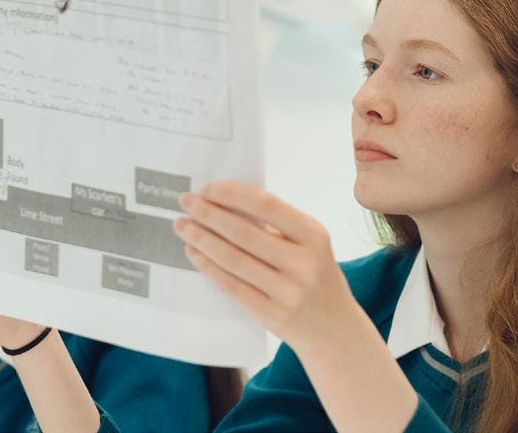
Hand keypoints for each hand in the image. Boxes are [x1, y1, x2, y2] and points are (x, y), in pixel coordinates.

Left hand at [172, 182, 356, 346]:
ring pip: (234, 260)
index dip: (233, 194)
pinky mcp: (273, 316)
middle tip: (186, 202)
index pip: (267, 206)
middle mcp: (305, 264)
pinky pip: (233, 286)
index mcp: (315, 236)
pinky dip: (210, 267)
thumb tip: (227, 202)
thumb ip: (278, 226)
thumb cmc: (316, 277)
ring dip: (202, 240)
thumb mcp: (311, 246)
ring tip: (183, 226)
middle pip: (245, 233)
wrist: (334, 329)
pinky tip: (195, 253)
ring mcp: (289, 292)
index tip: (207, 188)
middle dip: (210, 214)